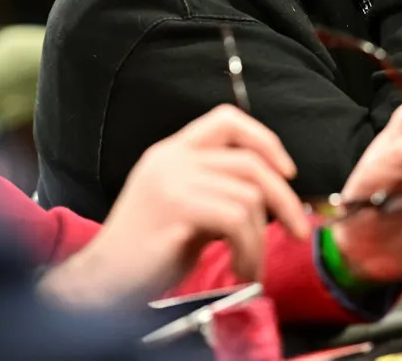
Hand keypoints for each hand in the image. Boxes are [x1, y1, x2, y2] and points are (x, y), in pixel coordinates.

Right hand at [38, 105, 307, 307]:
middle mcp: (170, 158)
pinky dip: (250, 250)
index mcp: (171, 152)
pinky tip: (241, 269)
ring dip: (261, 240)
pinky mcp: (175, 208)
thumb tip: (273, 194)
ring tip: (251, 266)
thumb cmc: (147, 254)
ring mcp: (171, 181)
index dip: (265, 140)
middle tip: (299, 231)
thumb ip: (219, 190)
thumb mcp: (186, 208)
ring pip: (248, 197)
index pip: (227, 119)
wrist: (102, 283)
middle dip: (284, 199)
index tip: (287, 173)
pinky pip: (237, 221)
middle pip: (250, 161)